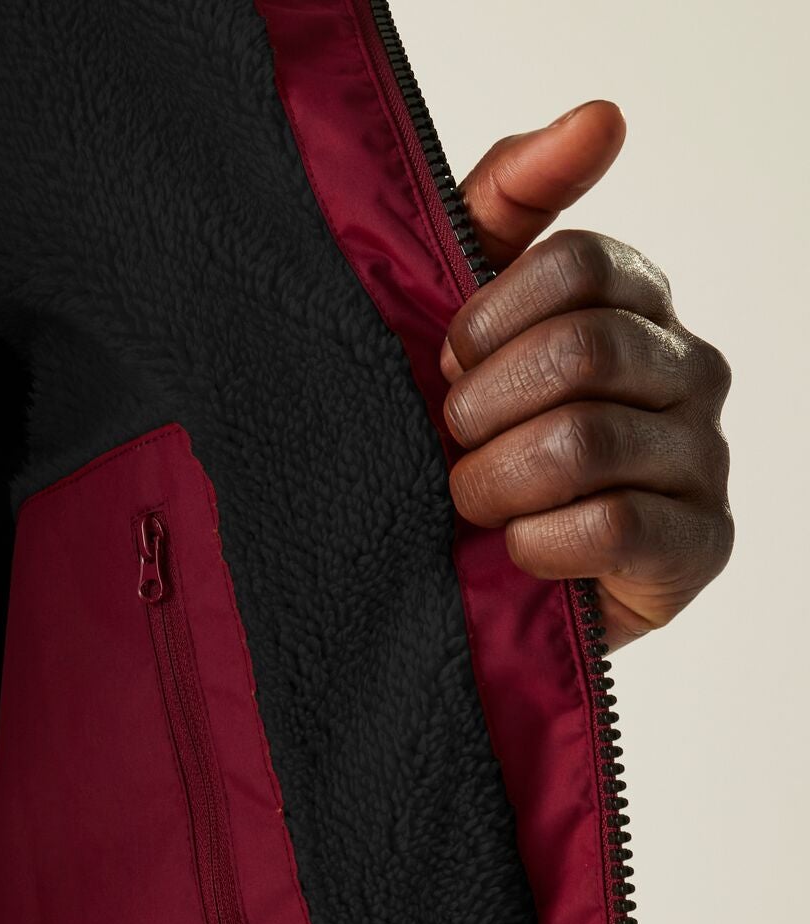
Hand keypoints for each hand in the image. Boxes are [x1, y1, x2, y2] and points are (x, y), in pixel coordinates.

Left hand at [439, 102, 733, 649]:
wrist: (481, 579)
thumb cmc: (477, 438)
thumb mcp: (468, 315)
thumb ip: (510, 202)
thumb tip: (601, 116)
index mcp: (635, 304)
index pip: (579, 265)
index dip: (489, 319)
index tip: (448, 361)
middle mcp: (687, 369)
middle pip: (582, 350)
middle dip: (484, 407)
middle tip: (452, 441)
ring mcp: (701, 457)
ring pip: (586, 442)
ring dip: (496, 481)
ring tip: (471, 501)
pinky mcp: (698, 545)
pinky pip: (616, 526)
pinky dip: (540, 542)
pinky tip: (516, 549)